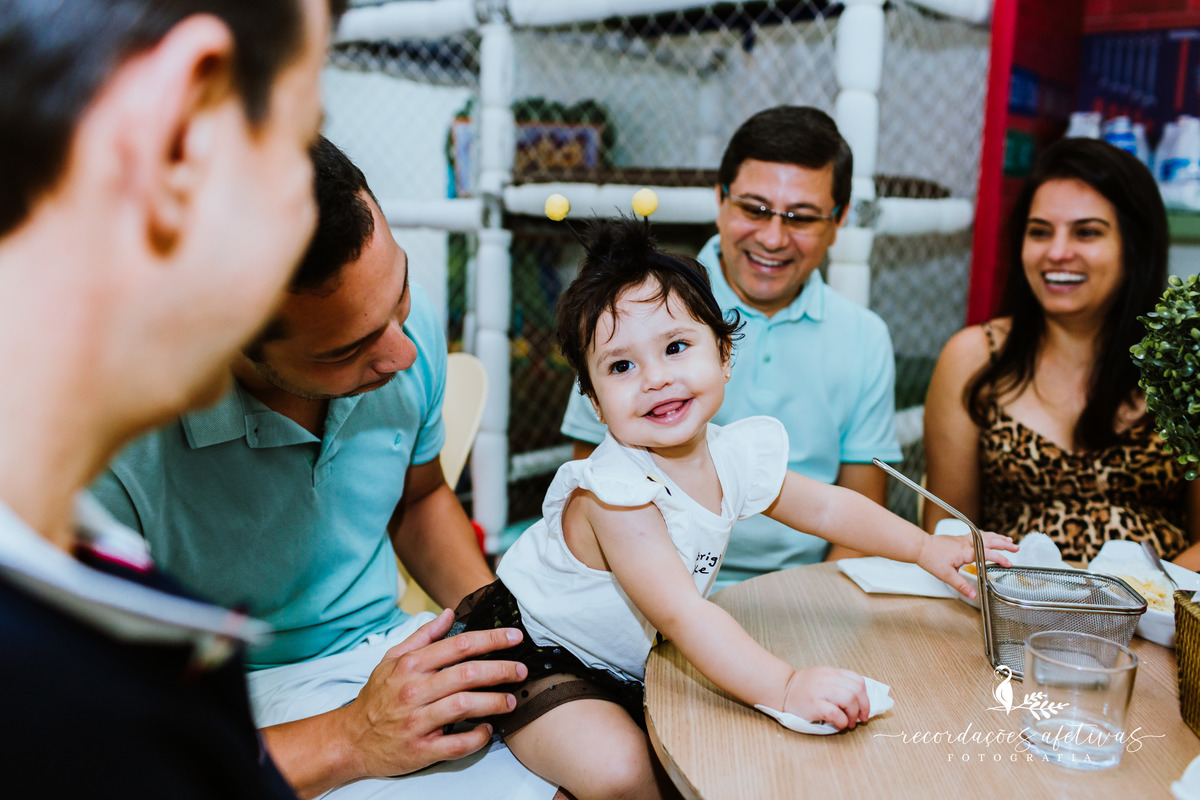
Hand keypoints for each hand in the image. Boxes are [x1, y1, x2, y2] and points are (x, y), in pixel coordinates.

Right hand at [337, 609, 527, 778]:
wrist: (351, 739)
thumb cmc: (377, 697)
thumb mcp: (392, 659)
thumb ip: (423, 636)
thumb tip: (450, 614)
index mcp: (410, 665)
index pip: (458, 645)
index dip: (491, 640)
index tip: (514, 638)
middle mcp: (414, 690)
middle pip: (467, 674)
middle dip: (501, 670)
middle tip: (521, 671)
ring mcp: (416, 721)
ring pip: (464, 706)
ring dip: (494, 702)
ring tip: (510, 701)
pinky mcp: (420, 750)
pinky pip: (455, 744)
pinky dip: (476, 737)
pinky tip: (487, 730)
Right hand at [782, 666, 869, 730]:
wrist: (781, 690)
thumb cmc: (803, 688)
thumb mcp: (822, 678)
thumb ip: (838, 684)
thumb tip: (859, 701)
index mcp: (831, 672)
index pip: (858, 680)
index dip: (865, 697)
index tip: (863, 708)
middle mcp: (827, 679)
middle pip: (857, 690)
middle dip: (863, 707)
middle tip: (860, 718)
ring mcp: (820, 690)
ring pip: (849, 699)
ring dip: (853, 715)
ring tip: (849, 723)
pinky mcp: (813, 704)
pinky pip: (835, 712)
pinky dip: (842, 721)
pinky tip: (839, 724)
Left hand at [917, 530, 1016, 598]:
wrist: (919, 546)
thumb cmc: (930, 558)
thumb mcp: (946, 576)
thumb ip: (962, 585)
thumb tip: (974, 595)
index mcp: (965, 552)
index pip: (988, 554)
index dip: (1000, 559)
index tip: (1010, 563)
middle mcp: (966, 543)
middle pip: (989, 541)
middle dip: (1004, 544)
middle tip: (1016, 548)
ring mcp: (962, 539)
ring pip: (984, 535)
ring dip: (997, 537)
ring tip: (1008, 540)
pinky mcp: (958, 538)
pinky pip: (977, 534)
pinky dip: (987, 535)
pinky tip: (989, 537)